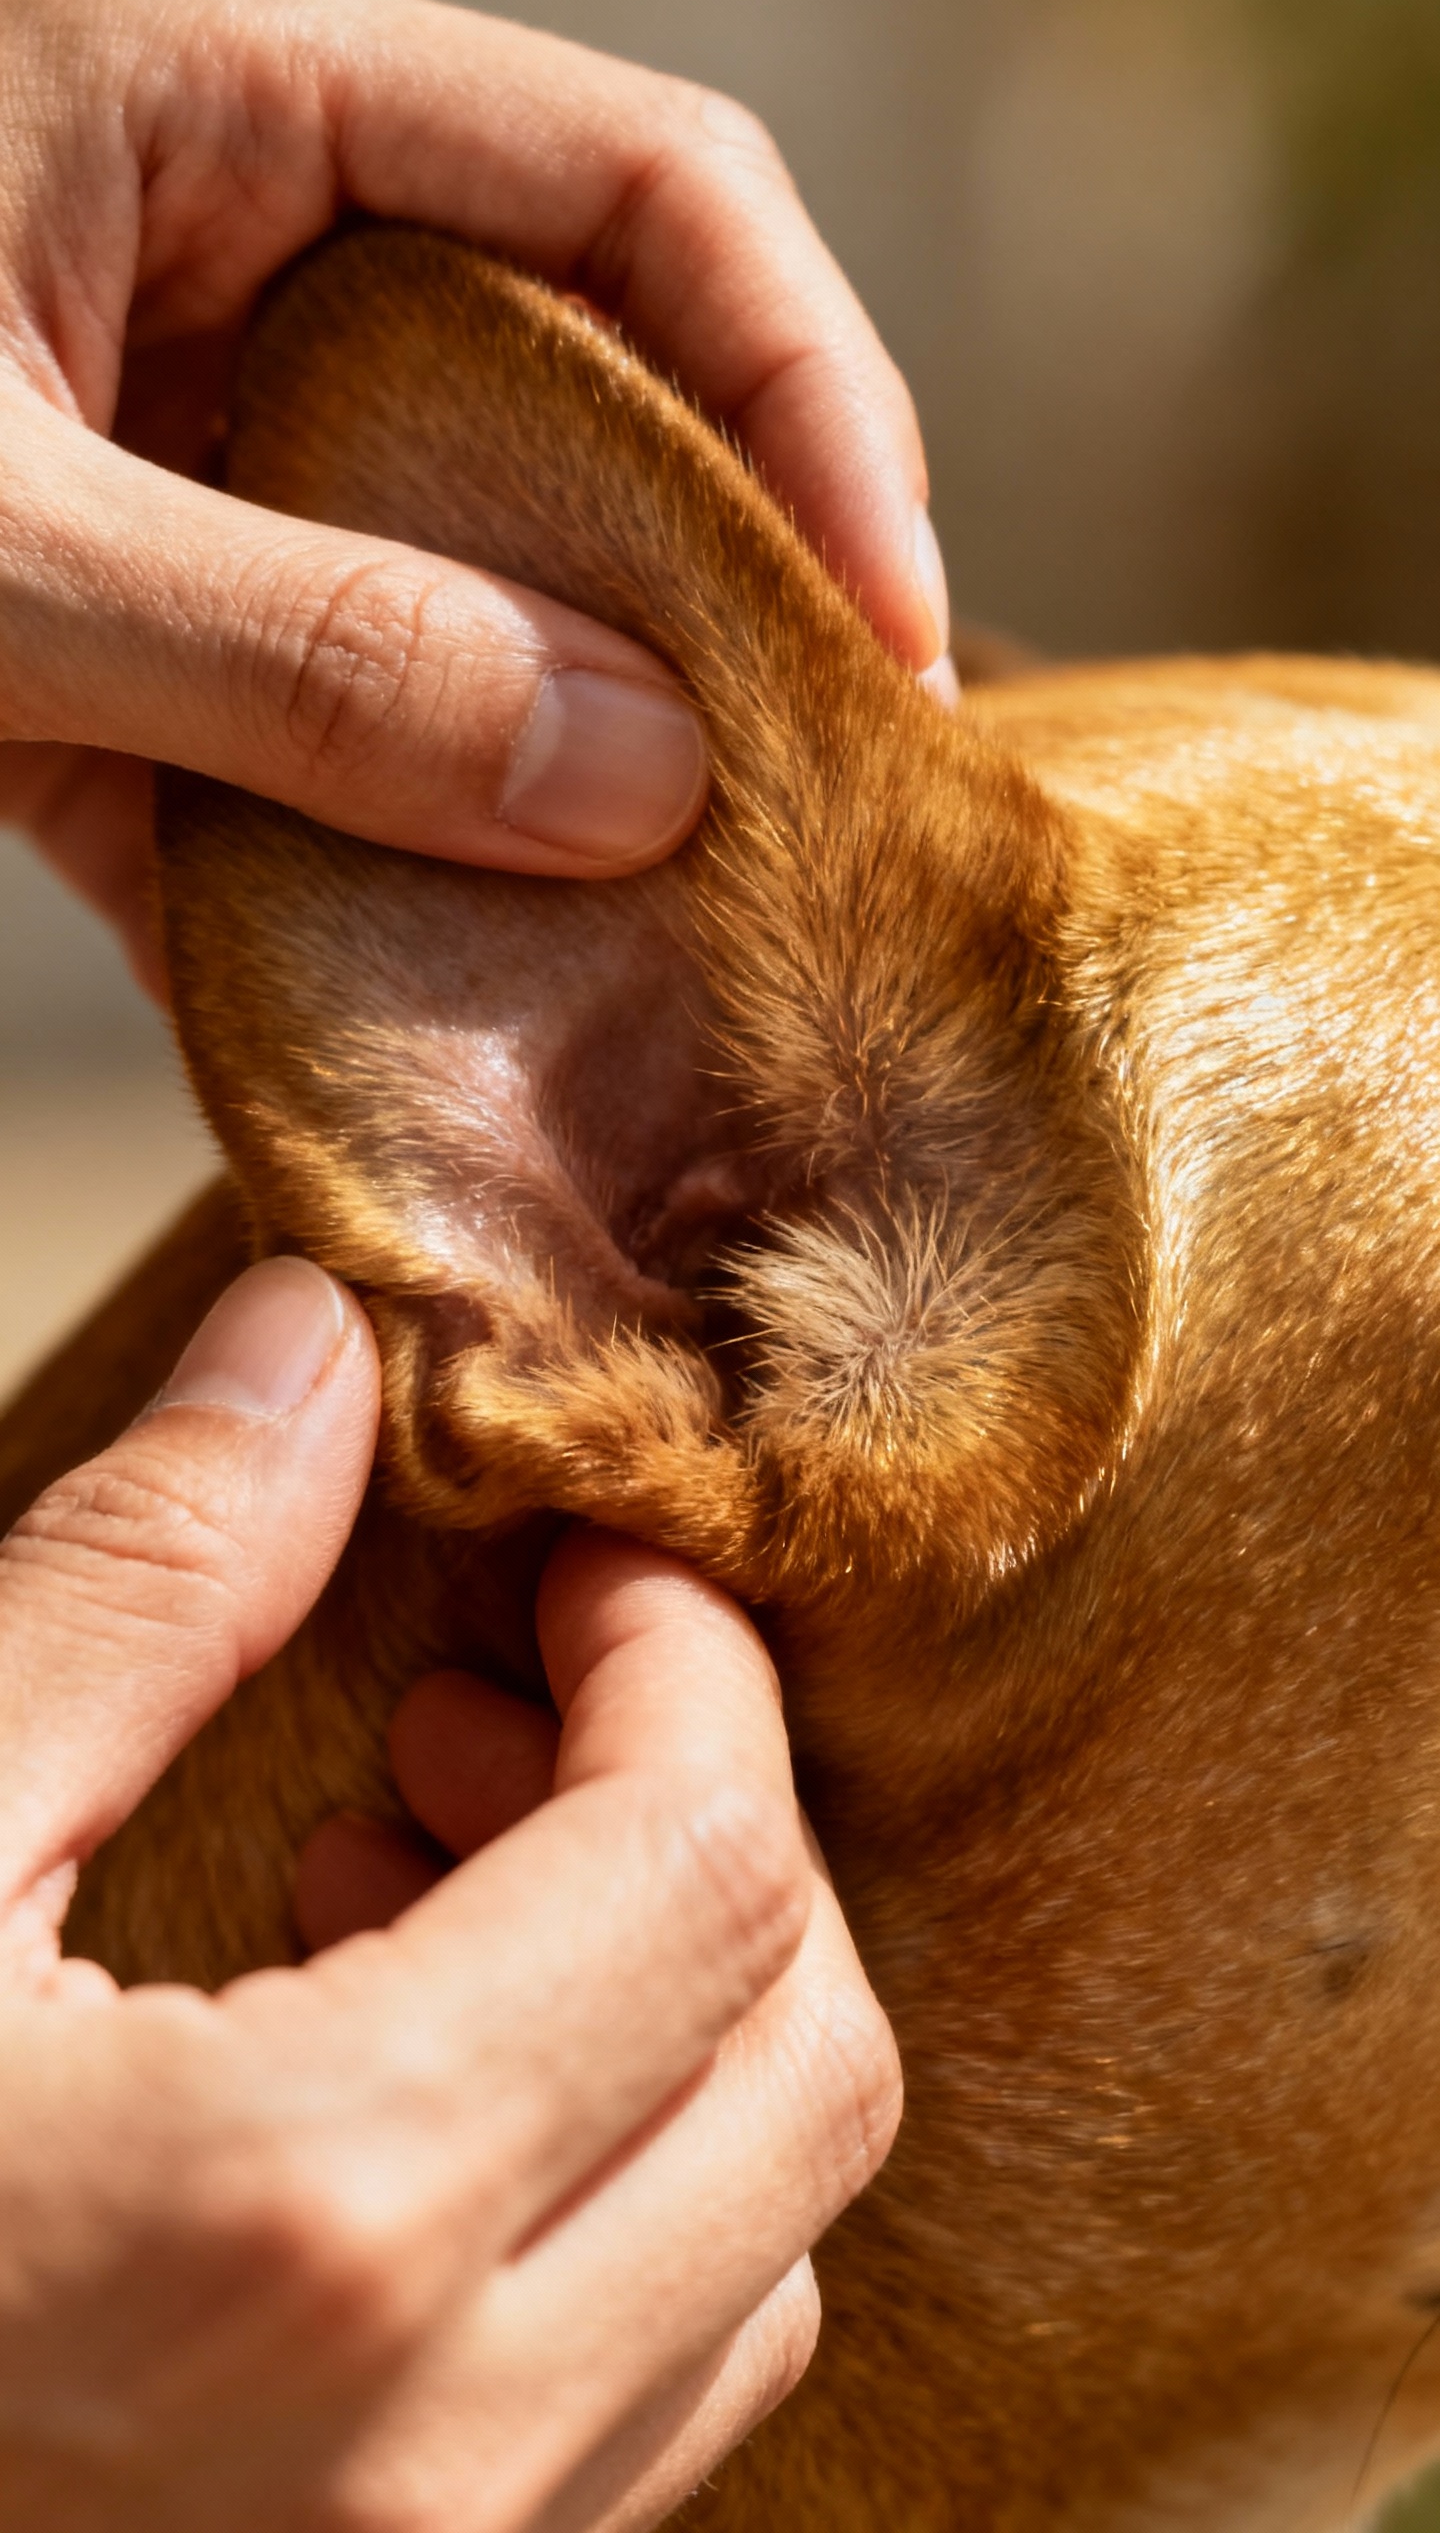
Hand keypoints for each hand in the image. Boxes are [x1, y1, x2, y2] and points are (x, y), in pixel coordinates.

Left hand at [0, 0, 949, 996]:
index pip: (642, 191)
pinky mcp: (97, 632)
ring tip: (618, 961)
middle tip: (809, 815)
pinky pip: (268, 753)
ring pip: (447, 610)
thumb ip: (307, 655)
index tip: (888, 637)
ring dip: (524, 792)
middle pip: (582, 408)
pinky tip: (353, 1035)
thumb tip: (641, 782)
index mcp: (230, 101)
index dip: (812, 400)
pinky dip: (310, 898)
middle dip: (702, 615)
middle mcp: (234, 263)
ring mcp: (169, 455)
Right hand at [0, 1257, 900, 2530]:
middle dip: (697, 1826)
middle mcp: (439, 2455)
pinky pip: (657, 2390)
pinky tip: (398, 2081)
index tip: (587, 1568)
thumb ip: (128, 1602)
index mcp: (302, 2217)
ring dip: (662, 2013)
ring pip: (766, 2248)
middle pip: (807, 2061)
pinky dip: (613, 2187)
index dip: (685, 1662)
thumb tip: (309, 1351)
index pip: (707, 1873)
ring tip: (414, 1873)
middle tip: (486, 1714)